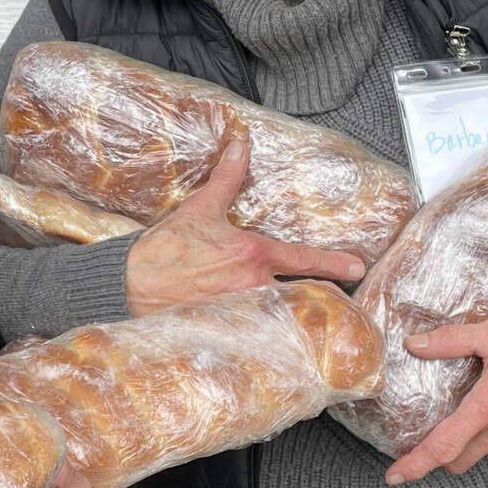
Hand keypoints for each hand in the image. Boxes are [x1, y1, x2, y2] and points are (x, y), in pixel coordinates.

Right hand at [124, 137, 365, 314]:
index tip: (356, 268)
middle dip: (320, 299)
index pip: (304, 259)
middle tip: (337, 304)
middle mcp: (253, 286)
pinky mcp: (227, 332)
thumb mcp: (200, 208)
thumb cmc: (165, 249)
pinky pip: (259, 336)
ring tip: (308, 324)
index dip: (335, 263)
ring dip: (296, 318)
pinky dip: (270, 336)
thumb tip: (241, 144)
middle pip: (302, 296)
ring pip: (283, 317)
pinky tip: (275, 343)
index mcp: (252, 254)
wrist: (130, 284)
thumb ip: (227, 178)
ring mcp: (242, 313)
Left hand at [385, 316, 487, 484]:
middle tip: (423, 439)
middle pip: (459, 459)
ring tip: (463, 414)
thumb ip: (452, 340)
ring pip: (482, 452)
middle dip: (438, 455)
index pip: (446, 445)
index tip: (395, 476)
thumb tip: (415, 345)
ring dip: (467, 442)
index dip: (417, 464)